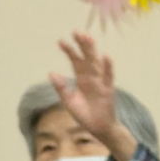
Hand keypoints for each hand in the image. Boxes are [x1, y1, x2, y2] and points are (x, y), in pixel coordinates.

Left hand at [48, 33, 134, 160]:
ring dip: (93, 51)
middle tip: (77, 31)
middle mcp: (91, 77)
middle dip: (82, 45)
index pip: (75, 61)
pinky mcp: (107, 90)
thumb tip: (51, 73)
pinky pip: (108, 77)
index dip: (69, 51)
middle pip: (86, 58)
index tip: (61, 41)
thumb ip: (61, 87)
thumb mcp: (68, 101)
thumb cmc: (85, 114)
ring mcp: (100, 82)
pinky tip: (106, 56)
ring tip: (88, 38)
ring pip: (96, 63)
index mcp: (81, 79)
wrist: (98, 129)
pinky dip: (107, 67)